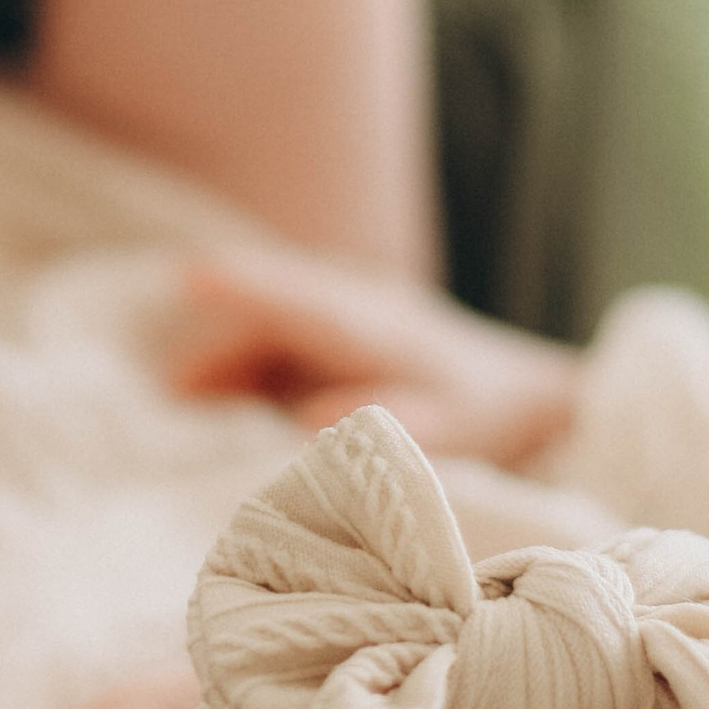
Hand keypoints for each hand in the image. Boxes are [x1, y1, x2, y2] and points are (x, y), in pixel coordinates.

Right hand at [169, 248, 579, 463]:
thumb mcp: (449, 433)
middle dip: (217, 336)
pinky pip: (282, 333)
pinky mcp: (347, 331)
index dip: (244, 289)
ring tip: (183, 396)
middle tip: (172, 387)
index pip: (300, 302)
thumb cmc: (489, 419)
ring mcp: (352, 314)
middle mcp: (360, 307)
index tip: (189, 275)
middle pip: (273, 308)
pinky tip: (220, 393)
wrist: (536, 396)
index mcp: (379, 328)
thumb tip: (308, 419)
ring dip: (228, 352)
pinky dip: (247, 359)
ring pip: (272, 319)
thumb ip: (385, 423)